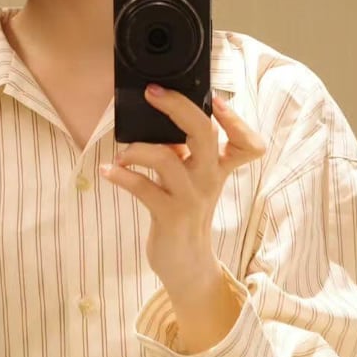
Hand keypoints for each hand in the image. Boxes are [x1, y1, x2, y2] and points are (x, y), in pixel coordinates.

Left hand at [101, 85, 265, 293]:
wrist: (187, 262)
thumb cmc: (186, 213)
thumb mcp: (195, 180)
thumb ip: (187, 151)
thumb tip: (163, 117)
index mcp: (219, 168)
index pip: (247, 144)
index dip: (236, 120)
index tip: (215, 100)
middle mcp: (209, 179)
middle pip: (204, 134)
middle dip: (177, 106)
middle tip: (153, 93)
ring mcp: (190, 197)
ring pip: (165, 157)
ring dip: (137, 149)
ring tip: (123, 156)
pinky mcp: (169, 215)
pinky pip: (142, 187)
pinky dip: (121, 175)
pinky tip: (109, 171)